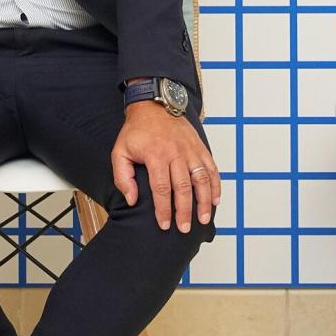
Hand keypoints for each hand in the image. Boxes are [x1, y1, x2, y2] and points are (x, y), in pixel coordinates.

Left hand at [112, 101, 220, 232]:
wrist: (153, 106)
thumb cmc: (136, 132)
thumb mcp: (119, 152)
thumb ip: (122, 177)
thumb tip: (132, 200)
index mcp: (156, 155)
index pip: (162, 188)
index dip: (164, 209)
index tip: (164, 225)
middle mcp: (176, 153)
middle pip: (184, 187)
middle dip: (184, 211)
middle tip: (184, 229)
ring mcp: (190, 150)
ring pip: (202, 179)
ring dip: (204, 201)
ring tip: (203, 219)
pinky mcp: (200, 148)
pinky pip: (211, 168)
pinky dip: (215, 185)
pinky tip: (216, 200)